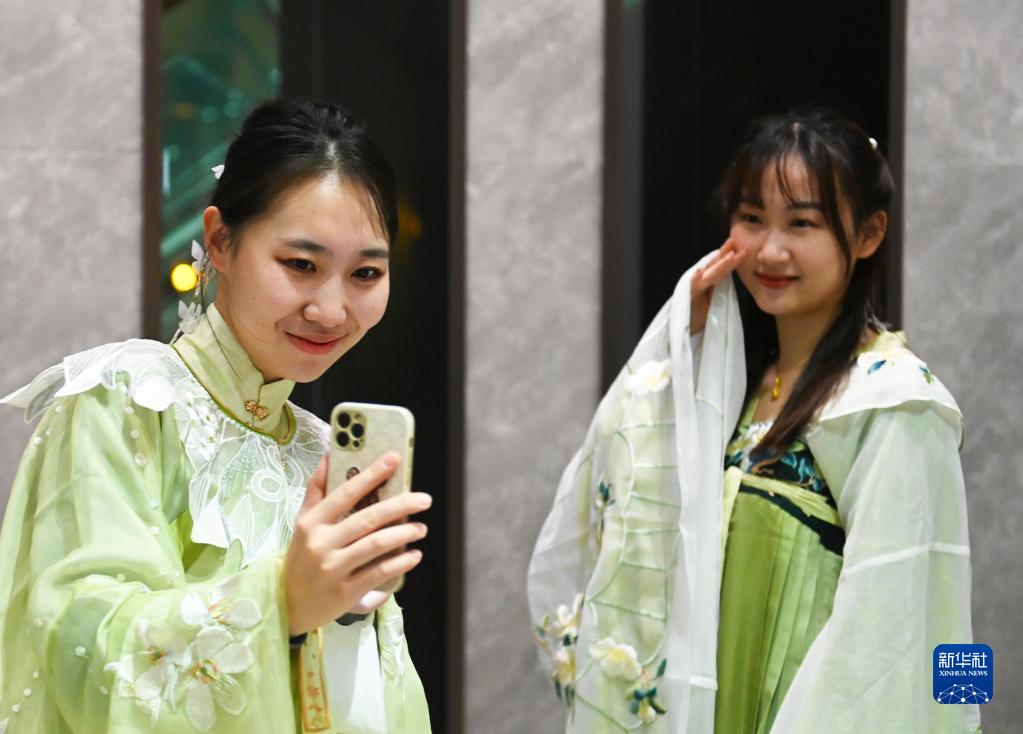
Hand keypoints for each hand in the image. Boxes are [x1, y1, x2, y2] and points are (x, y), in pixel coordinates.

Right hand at [284, 452, 430, 635]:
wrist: (288, 604)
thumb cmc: (302, 557)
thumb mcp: (302, 522)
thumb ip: (317, 489)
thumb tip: (329, 454)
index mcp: (312, 522)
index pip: (345, 492)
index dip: (371, 474)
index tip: (394, 459)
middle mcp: (321, 544)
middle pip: (367, 519)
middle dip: (400, 506)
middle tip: (424, 499)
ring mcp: (333, 569)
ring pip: (375, 545)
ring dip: (404, 534)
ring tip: (421, 528)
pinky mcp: (345, 592)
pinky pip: (378, 573)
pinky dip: (400, 563)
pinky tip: (414, 555)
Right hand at [690, 238, 745, 334]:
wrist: (682, 331)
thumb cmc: (697, 316)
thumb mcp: (714, 301)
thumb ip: (719, 289)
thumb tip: (729, 278)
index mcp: (708, 282)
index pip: (720, 268)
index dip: (731, 259)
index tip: (743, 251)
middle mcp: (699, 281)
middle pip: (713, 266)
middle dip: (724, 254)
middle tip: (734, 243)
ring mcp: (692, 288)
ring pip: (707, 274)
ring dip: (717, 265)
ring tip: (728, 256)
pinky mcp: (685, 297)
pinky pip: (691, 287)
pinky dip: (695, 280)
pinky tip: (699, 272)